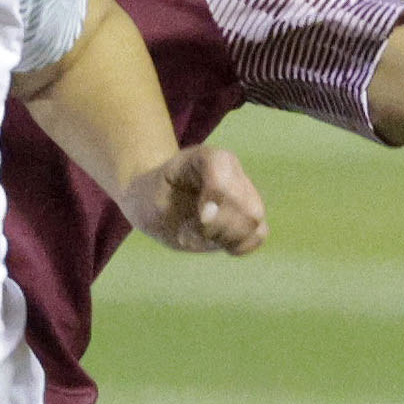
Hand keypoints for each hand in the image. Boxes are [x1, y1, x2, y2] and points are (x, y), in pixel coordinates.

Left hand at [119, 144, 265, 256]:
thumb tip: (209, 218)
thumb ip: (175, 203)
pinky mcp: (245, 216)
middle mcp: (232, 172)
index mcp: (210, 158)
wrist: (153, 200)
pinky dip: (237, 245)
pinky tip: (215, 241)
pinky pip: (258, 235)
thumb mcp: (145, 193)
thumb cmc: (150, 195)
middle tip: (192, 229)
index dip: (215, 203)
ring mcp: (242, 193)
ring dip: (224, 238)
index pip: (225, 179)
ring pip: (254, 223)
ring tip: (201, 234)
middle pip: (248, 208)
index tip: (198, 217)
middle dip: (219, 228)